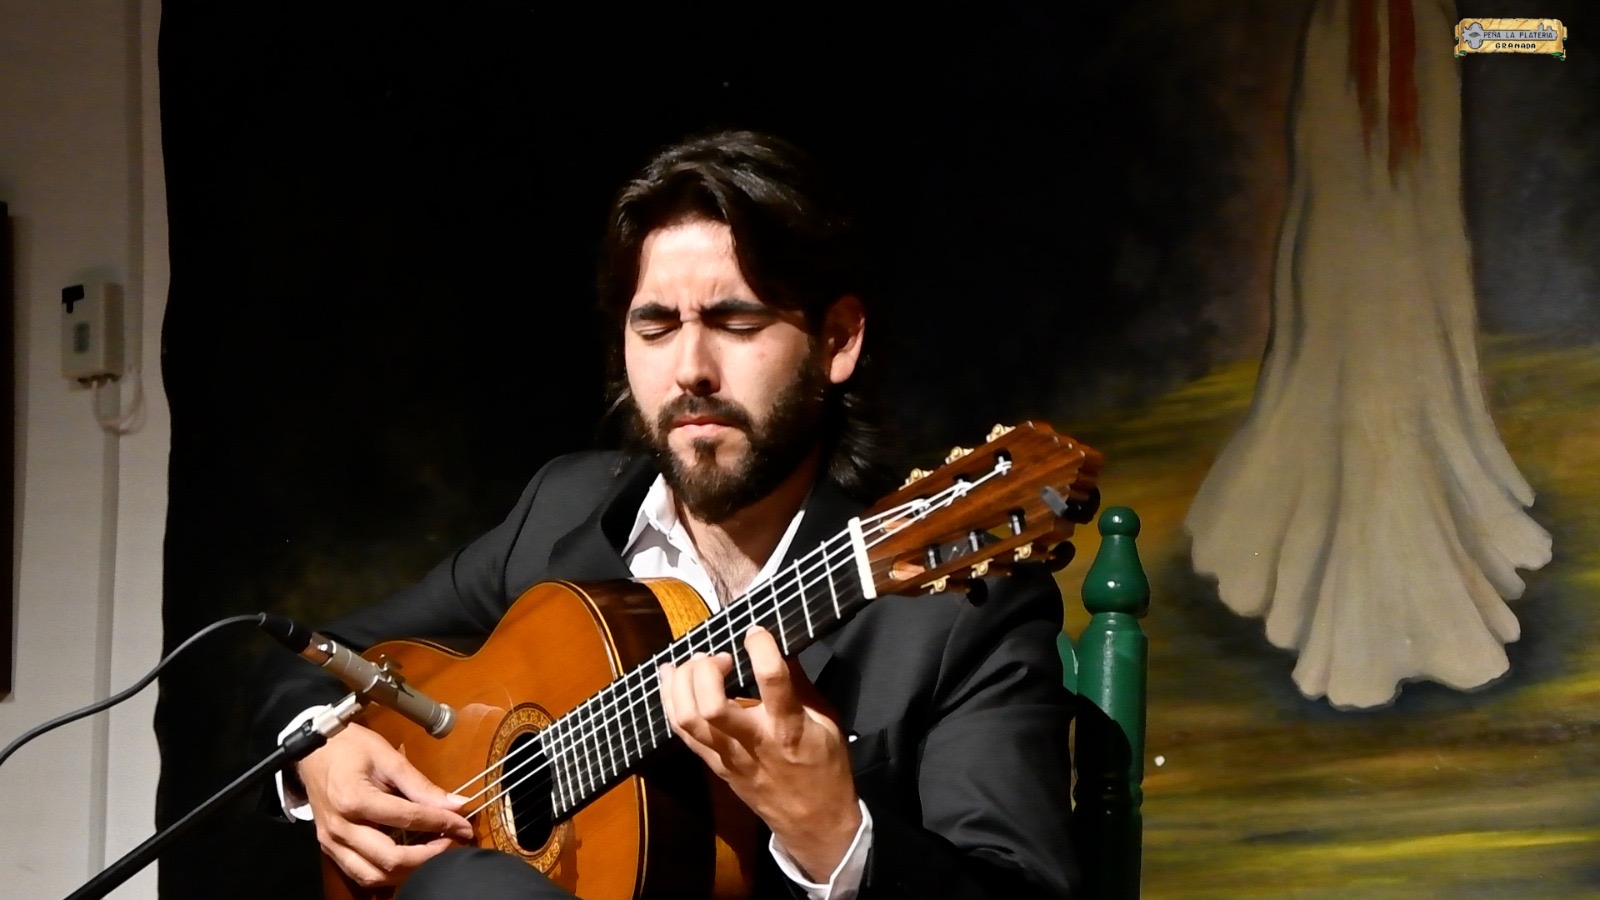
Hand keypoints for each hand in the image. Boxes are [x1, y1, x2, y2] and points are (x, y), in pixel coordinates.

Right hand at [294, 722, 474, 887]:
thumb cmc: (349, 747)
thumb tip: (455, 804)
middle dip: (427, 856)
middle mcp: (340, 827)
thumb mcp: (388, 757)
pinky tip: (406, 860)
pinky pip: (359, 873)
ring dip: (407, 871)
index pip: (407, 819)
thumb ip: (421, 785)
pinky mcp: (329, 847)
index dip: (441, 823)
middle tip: (450, 842)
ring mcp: (331, 841)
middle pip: (390, 858)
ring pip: (373, 876)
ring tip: (431, 853)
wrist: (312, 750)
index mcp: (354, 799)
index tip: (464, 825)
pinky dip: (385, 873)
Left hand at [659, 626, 861, 880]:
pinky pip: (681, 732)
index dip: (760, 648)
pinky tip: (671, 678)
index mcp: (789, 728)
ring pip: (688, 720)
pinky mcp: (714, 765)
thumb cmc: (825, 766)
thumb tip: (779, 645)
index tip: (755, 631)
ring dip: (681, 683)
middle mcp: (754, 741)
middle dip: (706, 671)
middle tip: (719, 656)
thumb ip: (800, 683)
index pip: (773, 682)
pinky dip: (670, 700)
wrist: (813, 821)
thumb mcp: (827, 720)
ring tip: (693, 662)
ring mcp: (728, 756)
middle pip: (712, 706)